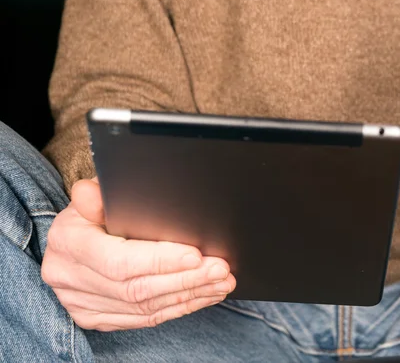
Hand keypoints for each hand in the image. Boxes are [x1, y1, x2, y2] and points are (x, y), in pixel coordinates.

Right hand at [41, 178, 235, 330]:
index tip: (197, 255)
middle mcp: (69, 278)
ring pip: (144, 308)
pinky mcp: (96, 318)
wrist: (67, 243)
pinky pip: (143, 319)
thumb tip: (95, 190)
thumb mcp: (92, 197)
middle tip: (220, 270)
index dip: (161, 261)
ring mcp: (81, 304)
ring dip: (189, 296)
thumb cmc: (90, 214)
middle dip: (186, 280)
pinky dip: (177, 308)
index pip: (120, 261)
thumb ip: (98, 196)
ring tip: (220, 283)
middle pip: (137, 288)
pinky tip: (203, 296)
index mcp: (68, 243)